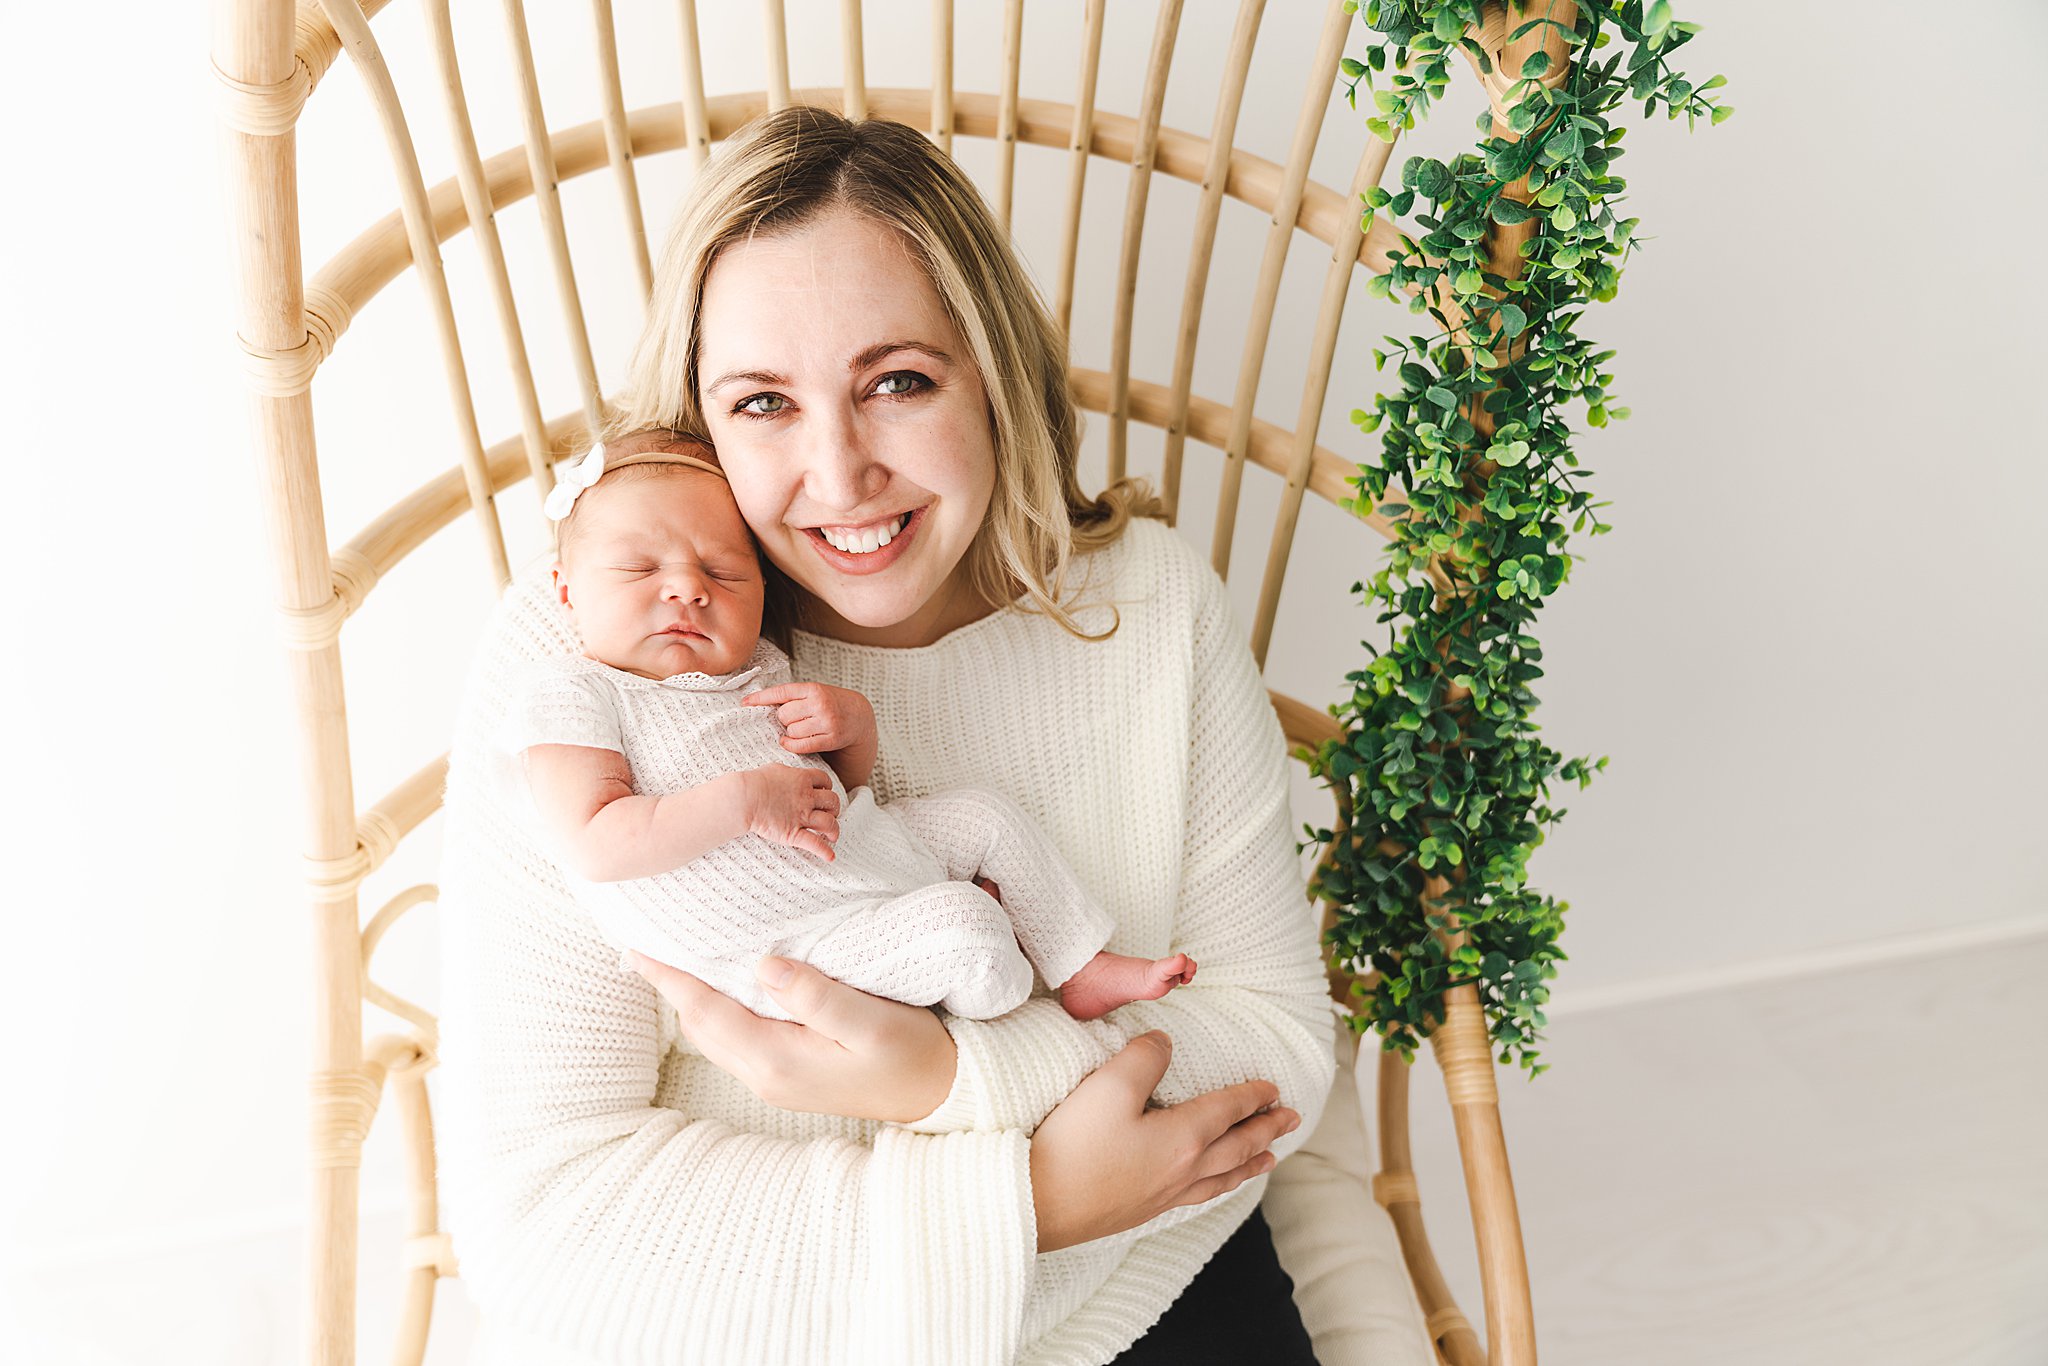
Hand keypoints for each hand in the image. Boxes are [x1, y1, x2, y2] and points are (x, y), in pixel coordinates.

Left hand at [623, 949, 957, 1122]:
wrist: (941, 1094)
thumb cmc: (912, 1054)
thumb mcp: (871, 1020)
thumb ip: (817, 994)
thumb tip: (763, 964)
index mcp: (777, 1059)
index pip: (706, 1011)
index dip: (670, 979)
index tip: (637, 949)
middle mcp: (765, 1074)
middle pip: (700, 1025)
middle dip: (672, 986)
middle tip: (649, 944)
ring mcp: (775, 1079)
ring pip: (714, 1033)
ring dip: (692, 999)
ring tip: (678, 961)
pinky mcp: (788, 1075)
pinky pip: (734, 1038)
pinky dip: (716, 1009)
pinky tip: (724, 987)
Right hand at [740, 763, 839, 859]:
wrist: (744, 797)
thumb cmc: (754, 782)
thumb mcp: (775, 769)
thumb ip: (788, 773)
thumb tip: (788, 776)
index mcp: (802, 779)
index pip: (825, 780)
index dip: (827, 787)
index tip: (824, 792)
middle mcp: (806, 797)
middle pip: (832, 801)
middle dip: (833, 808)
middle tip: (829, 814)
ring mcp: (801, 816)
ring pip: (829, 822)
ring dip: (833, 830)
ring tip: (832, 835)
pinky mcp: (793, 833)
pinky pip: (814, 843)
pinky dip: (824, 851)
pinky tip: (830, 856)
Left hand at [743, 681, 875, 757]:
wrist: (859, 715)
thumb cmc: (831, 703)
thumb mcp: (815, 692)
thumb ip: (794, 697)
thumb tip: (762, 704)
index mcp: (813, 689)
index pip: (781, 692)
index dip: (761, 698)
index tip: (745, 703)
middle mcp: (820, 704)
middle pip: (784, 715)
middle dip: (783, 719)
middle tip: (792, 719)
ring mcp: (826, 722)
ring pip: (791, 731)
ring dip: (790, 732)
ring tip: (800, 728)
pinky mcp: (831, 738)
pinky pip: (801, 745)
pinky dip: (791, 744)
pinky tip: (789, 742)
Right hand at [1028, 1031, 1298, 1253]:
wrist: (1037, 1205)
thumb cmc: (1073, 1145)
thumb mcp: (1109, 1086)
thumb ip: (1144, 1057)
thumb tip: (1164, 1044)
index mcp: (1184, 1137)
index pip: (1229, 1110)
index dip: (1253, 1097)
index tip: (1274, 1089)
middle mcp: (1185, 1170)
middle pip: (1238, 1147)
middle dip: (1267, 1130)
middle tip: (1291, 1120)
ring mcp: (1165, 1195)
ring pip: (1224, 1178)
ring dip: (1252, 1163)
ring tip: (1270, 1158)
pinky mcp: (1144, 1210)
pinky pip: (1202, 1196)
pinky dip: (1222, 1186)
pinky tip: (1213, 1186)